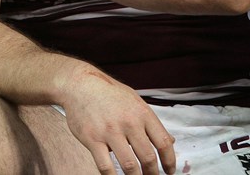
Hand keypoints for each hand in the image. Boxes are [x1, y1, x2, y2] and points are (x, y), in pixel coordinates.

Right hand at [62, 66, 176, 174]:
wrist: (79, 84)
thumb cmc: (108, 92)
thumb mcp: (134, 100)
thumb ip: (151, 122)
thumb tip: (170, 141)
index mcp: (142, 113)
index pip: (163, 143)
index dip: (170, 162)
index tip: (169, 171)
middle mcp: (128, 122)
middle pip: (148, 158)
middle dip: (153, 174)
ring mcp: (109, 131)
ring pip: (129, 166)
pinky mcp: (92, 138)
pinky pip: (105, 166)